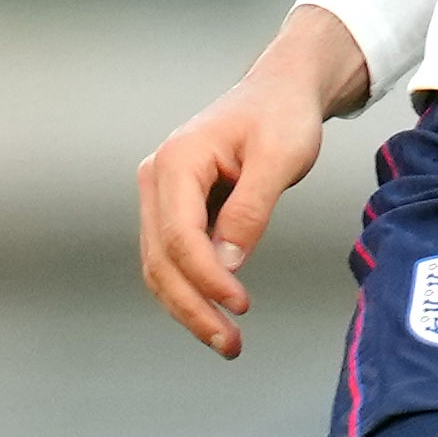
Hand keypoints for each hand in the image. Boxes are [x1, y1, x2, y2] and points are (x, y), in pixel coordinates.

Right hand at [133, 5, 376, 359]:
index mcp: (177, 161)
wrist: (278, 93)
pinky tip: (216, 313)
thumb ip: (251, 209)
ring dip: (188, 307)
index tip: (240, 305)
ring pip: (160, 265)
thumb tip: (228, 263)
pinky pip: (172, 258)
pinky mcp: (173, 209)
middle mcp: (156, 178)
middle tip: (231, 343)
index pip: (179, 235)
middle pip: (161, 259)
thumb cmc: (281, 117)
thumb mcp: (278, 158)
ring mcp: (160, 195)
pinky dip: (191, 290)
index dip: (206, 277)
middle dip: (192, 306)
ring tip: (227, 341)